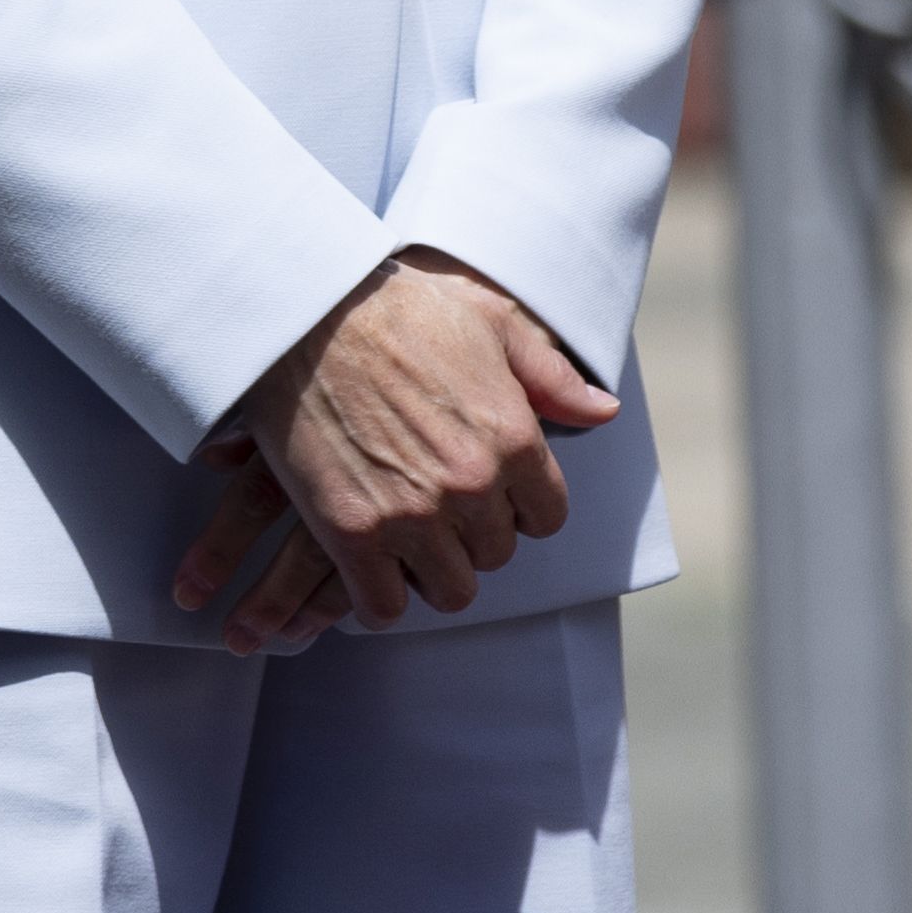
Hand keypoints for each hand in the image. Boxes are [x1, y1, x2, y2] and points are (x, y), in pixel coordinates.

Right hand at [172, 249, 617, 654]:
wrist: (307, 311)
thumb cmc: (399, 306)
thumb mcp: (490, 319)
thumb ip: (551, 376)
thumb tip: (605, 412)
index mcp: (513, 437)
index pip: (546, 518)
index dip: (519, 505)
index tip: (488, 489)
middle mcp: (472, 485)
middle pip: (496, 555)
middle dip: (473, 535)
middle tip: (438, 504)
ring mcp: (413, 515)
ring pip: (449, 589)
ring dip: (431, 569)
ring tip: (407, 536)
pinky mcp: (353, 533)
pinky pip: (384, 606)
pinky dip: (379, 596)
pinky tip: (368, 566)